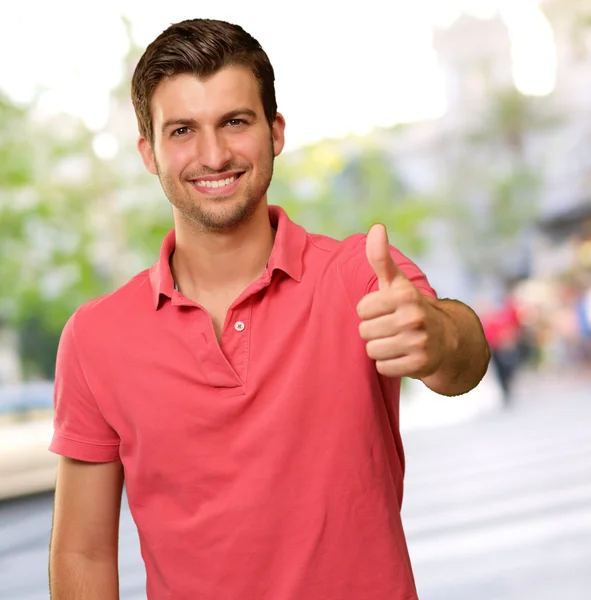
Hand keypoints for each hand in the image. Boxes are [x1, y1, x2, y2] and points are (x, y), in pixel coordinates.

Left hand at [356, 224, 445, 378]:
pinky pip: (383, 368)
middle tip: (391, 328)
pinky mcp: (420, 364)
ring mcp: (418, 342)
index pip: (361, 309)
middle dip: (374, 331)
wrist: (447, 340)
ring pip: (372, 351)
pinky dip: (389, 364)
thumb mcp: (396, 282)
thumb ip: (380, 257)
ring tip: (396, 341)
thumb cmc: (410, 307)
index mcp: (404, 295)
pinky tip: (402, 356)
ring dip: (380, 348)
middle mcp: (413, 317)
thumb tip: (376, 227)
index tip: (385, 310)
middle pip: (364, 331)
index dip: (369, 311)